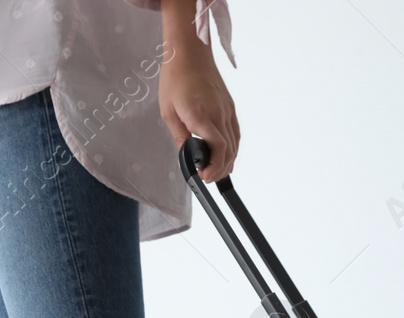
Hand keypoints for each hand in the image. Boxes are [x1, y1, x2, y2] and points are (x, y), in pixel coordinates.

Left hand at [158, 1, 238, 180]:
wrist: (190, 53)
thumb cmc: (176, 79)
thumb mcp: (168, 111)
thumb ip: (180, 136)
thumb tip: (187, 155)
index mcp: (201, 114)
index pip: (218, 147)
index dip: (214, 167)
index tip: (204, 176)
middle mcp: (219, 113)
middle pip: (229, 150)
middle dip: (220, 170)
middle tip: (207, 179)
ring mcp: (227, 110)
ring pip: (235, 144)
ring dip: (228, 162)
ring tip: (216, 173)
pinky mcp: (229, 107)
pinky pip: (235, 133)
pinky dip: (232, 149)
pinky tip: (225, 156)